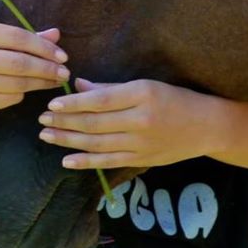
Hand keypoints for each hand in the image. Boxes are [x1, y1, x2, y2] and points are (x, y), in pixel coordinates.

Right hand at [0, 22, 69, 116]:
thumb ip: (22, 37)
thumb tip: (56, 35)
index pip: (18, 38)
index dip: (44, 47)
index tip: (62, 55)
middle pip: (20, 63)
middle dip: (47, 68)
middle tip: (65, 71)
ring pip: (17, 84)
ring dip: (41, 83)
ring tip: (55, 81)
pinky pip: (9, 98)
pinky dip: (24, 94)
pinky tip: (30, 90)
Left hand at [37, 77, 217, 168]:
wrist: (206, 126)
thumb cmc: (174, 99)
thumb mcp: (145, 85)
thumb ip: (111, 89)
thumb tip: (78, 85)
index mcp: (141, 95)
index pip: (100, 101)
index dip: (74, 103)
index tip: (52, 103)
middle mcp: (140, 120)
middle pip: (95, 123)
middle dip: (65, 122)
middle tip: (42, 119)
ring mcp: (140, 143)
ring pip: (97, 144)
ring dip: (69, 141)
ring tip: (47, 136)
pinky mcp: (141, 159)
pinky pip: (108, 162)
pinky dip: (86, 161)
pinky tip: (67, 160)